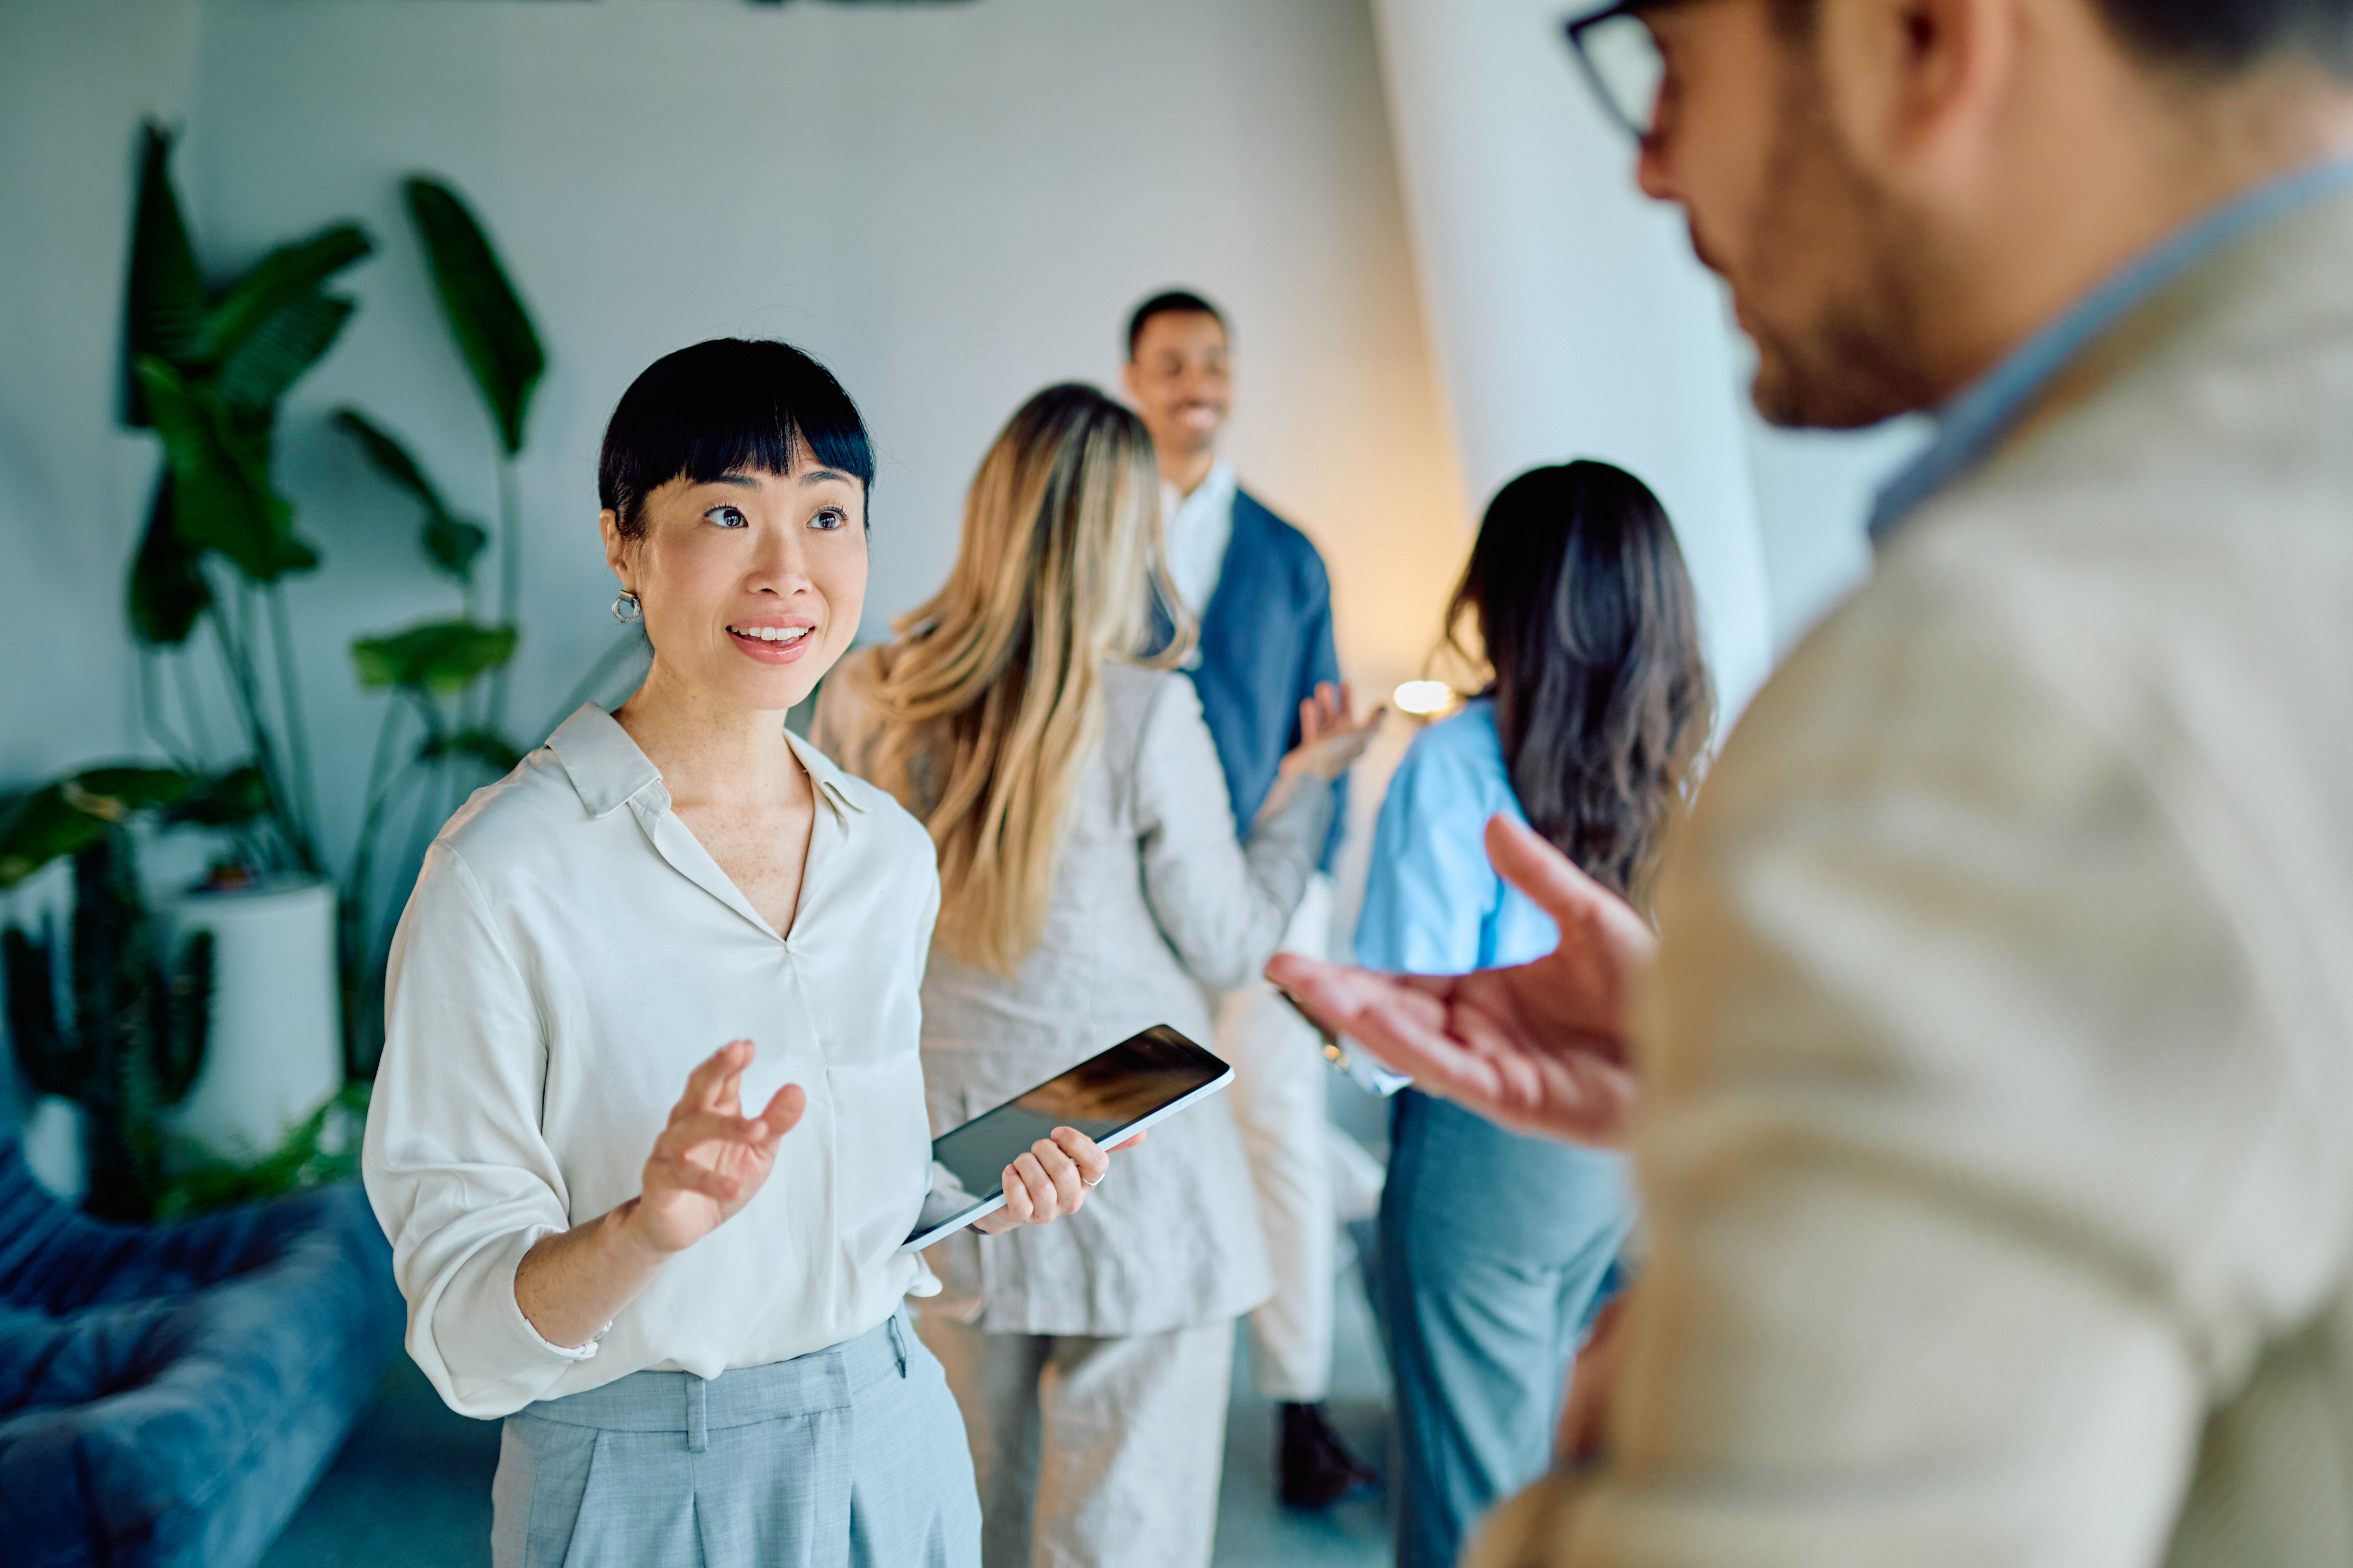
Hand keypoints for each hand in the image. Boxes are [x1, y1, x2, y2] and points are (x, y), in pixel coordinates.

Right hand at [624, 1040, 806, 1255]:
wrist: (682, 1226)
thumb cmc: (719, 1178)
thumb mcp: (758, 1153)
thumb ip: (775, 1124)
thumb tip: (797, 1091)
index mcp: (713, 1111)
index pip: (722, 1080)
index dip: (732, 1061)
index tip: (748, 1045)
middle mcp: (687, 1123)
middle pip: (699, 1089)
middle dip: (716, 1068)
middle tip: (737, 1051)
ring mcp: (670, 1150)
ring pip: (691, 1129)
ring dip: (725, 1127)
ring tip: (758, 1130)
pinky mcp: (660, 1180)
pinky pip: (682, 1176)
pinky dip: (709, 1182)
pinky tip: (734, 1187)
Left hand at [969, 1126, 1140, 1233]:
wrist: (1008, 1201)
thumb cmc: (1043, 1171)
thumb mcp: (1071, 1156)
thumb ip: (1104, 1144)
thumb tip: (1141, 1132)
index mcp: (1087, 1181)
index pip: (1098, 1164)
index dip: (1077, 1144)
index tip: (1058, 1132)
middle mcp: (1071, 1200)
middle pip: (1066, 1173)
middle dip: (1044, 1150)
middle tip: (1036, 1146)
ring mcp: (1048, 1212)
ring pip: (1042, 1186)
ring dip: (1026, 1163)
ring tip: (1021, 1160)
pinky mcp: (1023, 1217)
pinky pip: (1020, 1200)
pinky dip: (1012, 1181)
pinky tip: (1010, 1173)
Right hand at [1267, 815, 1653, 1144]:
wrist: (1708, 1040)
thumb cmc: (1657, 989)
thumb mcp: (1590, 916)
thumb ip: (1535, 876)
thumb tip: (1491, 821)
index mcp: (1490, 995)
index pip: (1405, 985)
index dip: (1354, 975)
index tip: (1301, 958)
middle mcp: (1483, 1036)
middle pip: (1393, 1015)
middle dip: (1336, 995)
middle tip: (1278, 969)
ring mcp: (1496, 1071)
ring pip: (1410, 1045)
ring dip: (1357, 1017)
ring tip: (1306, 987)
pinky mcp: (1518, 1100)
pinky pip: (1452, 1070)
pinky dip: (1410, 1045)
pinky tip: (1373, 1018)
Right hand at [1276, 681, 1383, 783]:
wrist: (1306, 774)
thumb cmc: (1334, 754)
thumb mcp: (1358, 736)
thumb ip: (1373, 723)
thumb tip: (1386, 708)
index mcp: (1357, 745)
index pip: (1367, 726)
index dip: (1369, 711)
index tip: (1370, 698)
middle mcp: (1343, 747)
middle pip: (1346, 721)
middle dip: (1345, 702)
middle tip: (1344, 682)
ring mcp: (1326, 748)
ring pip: (1327, 722)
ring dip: (1326, 705)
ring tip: (1321, 686)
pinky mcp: (1310, 750)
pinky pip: (1312, 730)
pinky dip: (1311, 717)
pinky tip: (1308, 703)